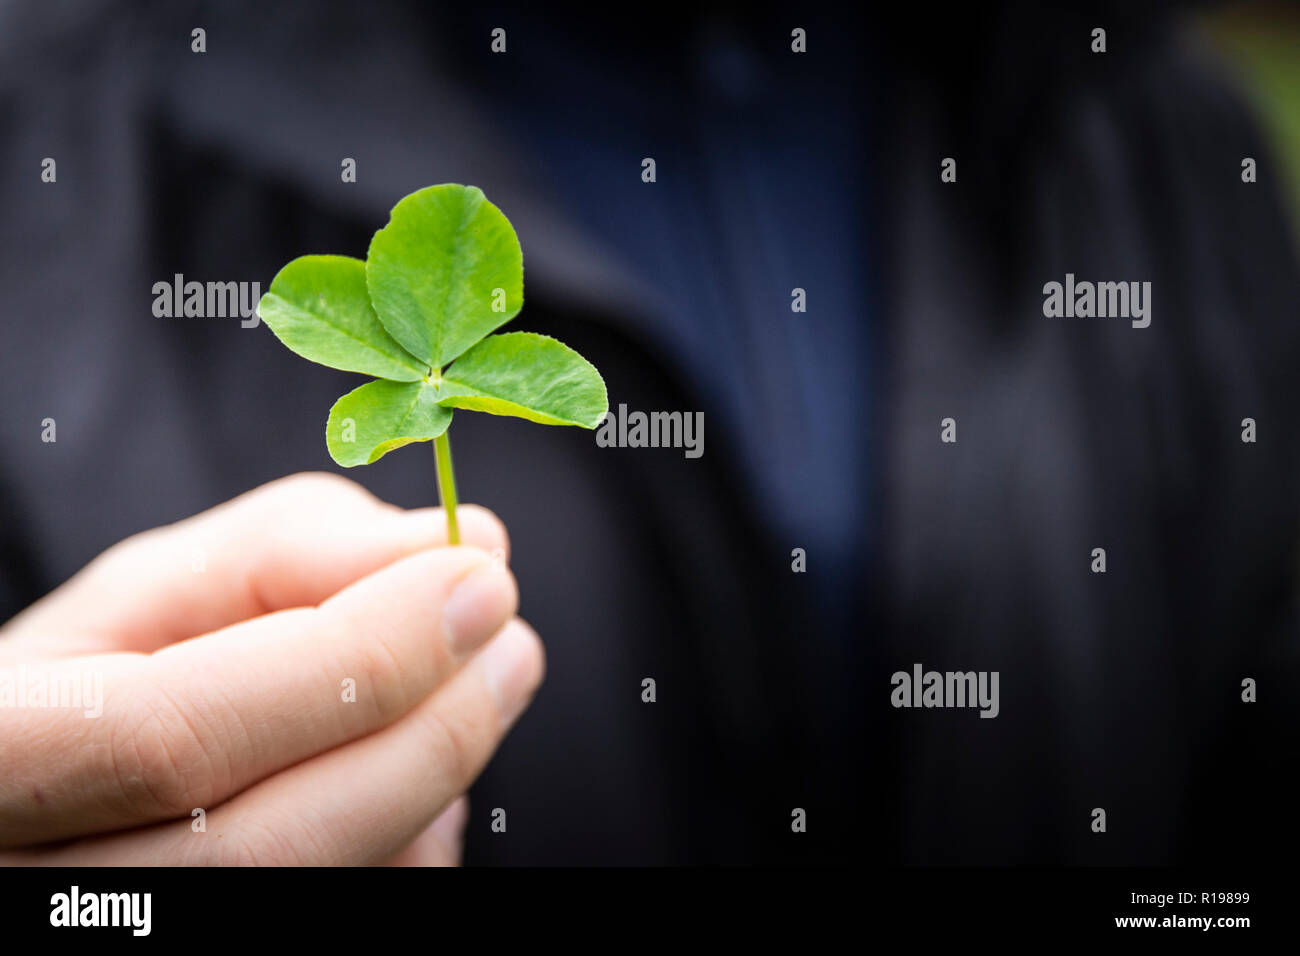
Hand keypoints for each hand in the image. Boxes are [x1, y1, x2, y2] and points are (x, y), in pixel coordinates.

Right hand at [0, 473, 543, 864]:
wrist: (62, 796)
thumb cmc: (105, 677)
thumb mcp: (161, 589)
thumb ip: (292, 549)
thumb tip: (442, 544)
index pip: (181, 735)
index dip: (354, 661)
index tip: (479, 580)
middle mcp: (42, 891)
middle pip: (273, 847)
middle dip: (430, 734)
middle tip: (512, 648)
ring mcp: (129, 948)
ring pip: (324, 891)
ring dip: (430, 789)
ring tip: (459, 697)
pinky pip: (355, 917)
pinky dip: (409, 844)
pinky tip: (396, 781)